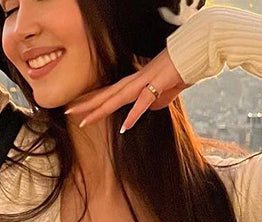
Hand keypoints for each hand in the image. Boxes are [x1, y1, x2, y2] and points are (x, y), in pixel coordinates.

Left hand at [64, 49, 189, 132]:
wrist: (194, 54)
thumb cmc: (180, 70)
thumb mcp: (164, 92)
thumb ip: (154, 102)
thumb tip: (147, 111)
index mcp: (134, 82)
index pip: (108, 92)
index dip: (91, 99)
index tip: (76, 106)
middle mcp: (134, 81)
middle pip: (106, 94)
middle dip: (86, 104)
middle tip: (67, 111)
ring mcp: (144, 82)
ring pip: (117, 98)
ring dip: (100, 110)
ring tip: (85, 121)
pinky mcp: (158, 85)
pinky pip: (143, 103)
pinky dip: (133, 115)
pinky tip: (125, 127)